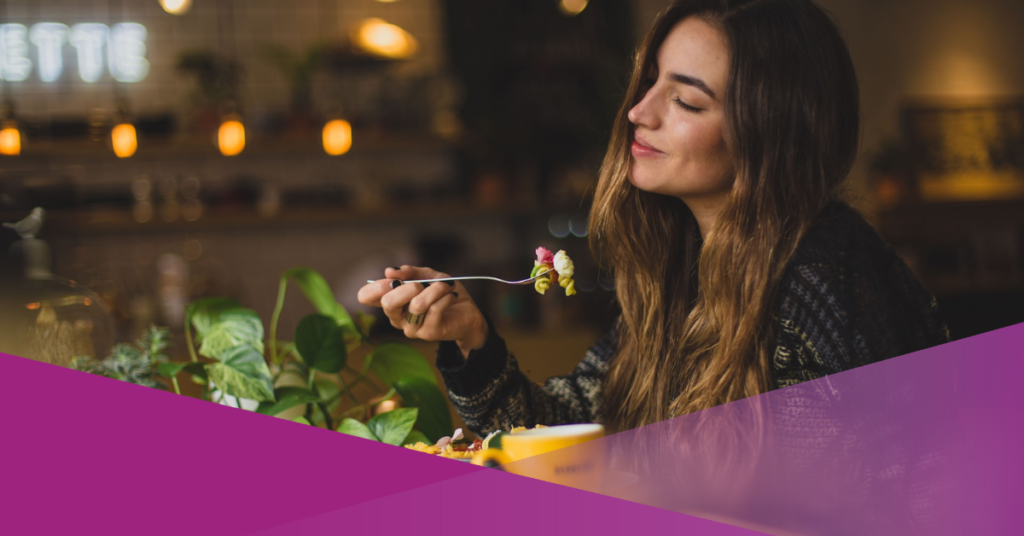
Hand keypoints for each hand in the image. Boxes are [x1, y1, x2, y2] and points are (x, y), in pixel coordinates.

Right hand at [357, 266, 487, 355]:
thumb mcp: (428, 276)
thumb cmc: (443, 293)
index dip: (376, 285)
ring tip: (446, 286)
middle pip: (387, 303)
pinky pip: (434, 309)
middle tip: (422, 284)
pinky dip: (445, 296)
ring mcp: (411, 328)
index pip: (366, 296)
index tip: (394, 279)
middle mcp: (397, 317)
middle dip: (407, 287)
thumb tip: (389, 271)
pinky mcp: (428, 333)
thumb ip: (410, 272)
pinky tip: (451, 295)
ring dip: (434, 289)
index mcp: (391, 302)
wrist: (468, 313)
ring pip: (417, 304)